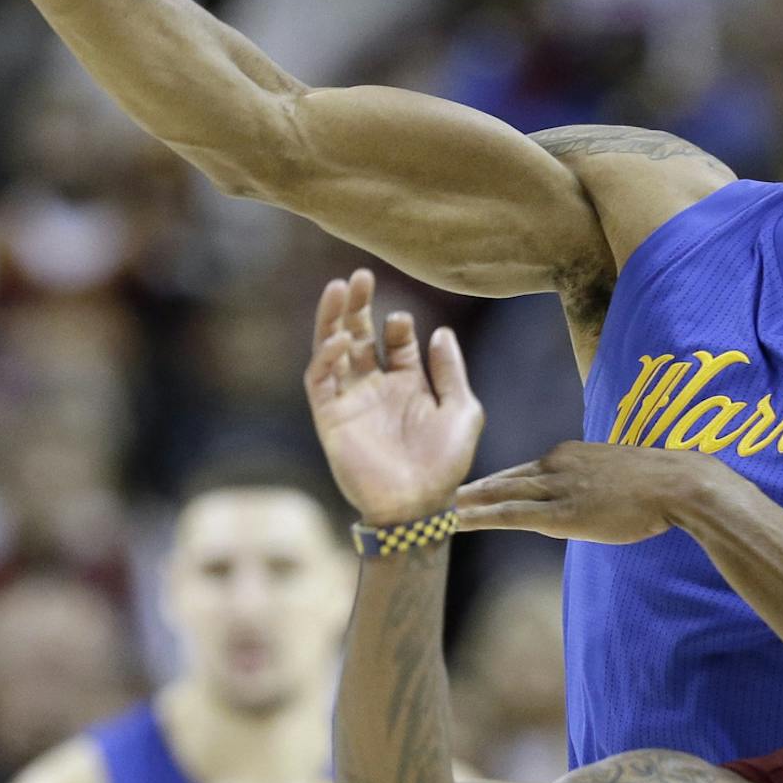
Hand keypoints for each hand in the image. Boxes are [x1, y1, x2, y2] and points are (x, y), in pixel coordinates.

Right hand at [305, 270, 482, 526]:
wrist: (418, 506)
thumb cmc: (445, 464)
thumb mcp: (462, 411)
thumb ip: (451, 371)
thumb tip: (440, 331)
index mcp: (408, 386)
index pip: (396, 343)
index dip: (398, 325)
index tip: (403, 319)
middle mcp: (376, 389)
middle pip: (360, 336)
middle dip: (359, 306)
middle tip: (361, 276)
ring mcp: (351, 401)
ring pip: (333, 350)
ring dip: (334, 319)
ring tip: (339, 288)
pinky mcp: (330, 417)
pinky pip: (320, 380)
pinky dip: (325, 357)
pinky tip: (339, 340)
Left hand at [457, 441, 703, 543]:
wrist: (678, 483)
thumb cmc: (662, 485)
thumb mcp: (619, 478)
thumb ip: (594, 487)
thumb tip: (583, 507)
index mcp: (571, 455)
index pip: (527, 471)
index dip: (499, 483)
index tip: (477, 489)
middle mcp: (556, 465)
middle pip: (506, 478)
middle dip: (472, 488)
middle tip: (440, 491)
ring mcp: (557, 487)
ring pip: (500, 493)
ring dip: (467, 502)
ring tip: (437, 508)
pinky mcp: (560, 513)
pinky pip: (510, 514)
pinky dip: (481, 517)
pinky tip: (457, 522)